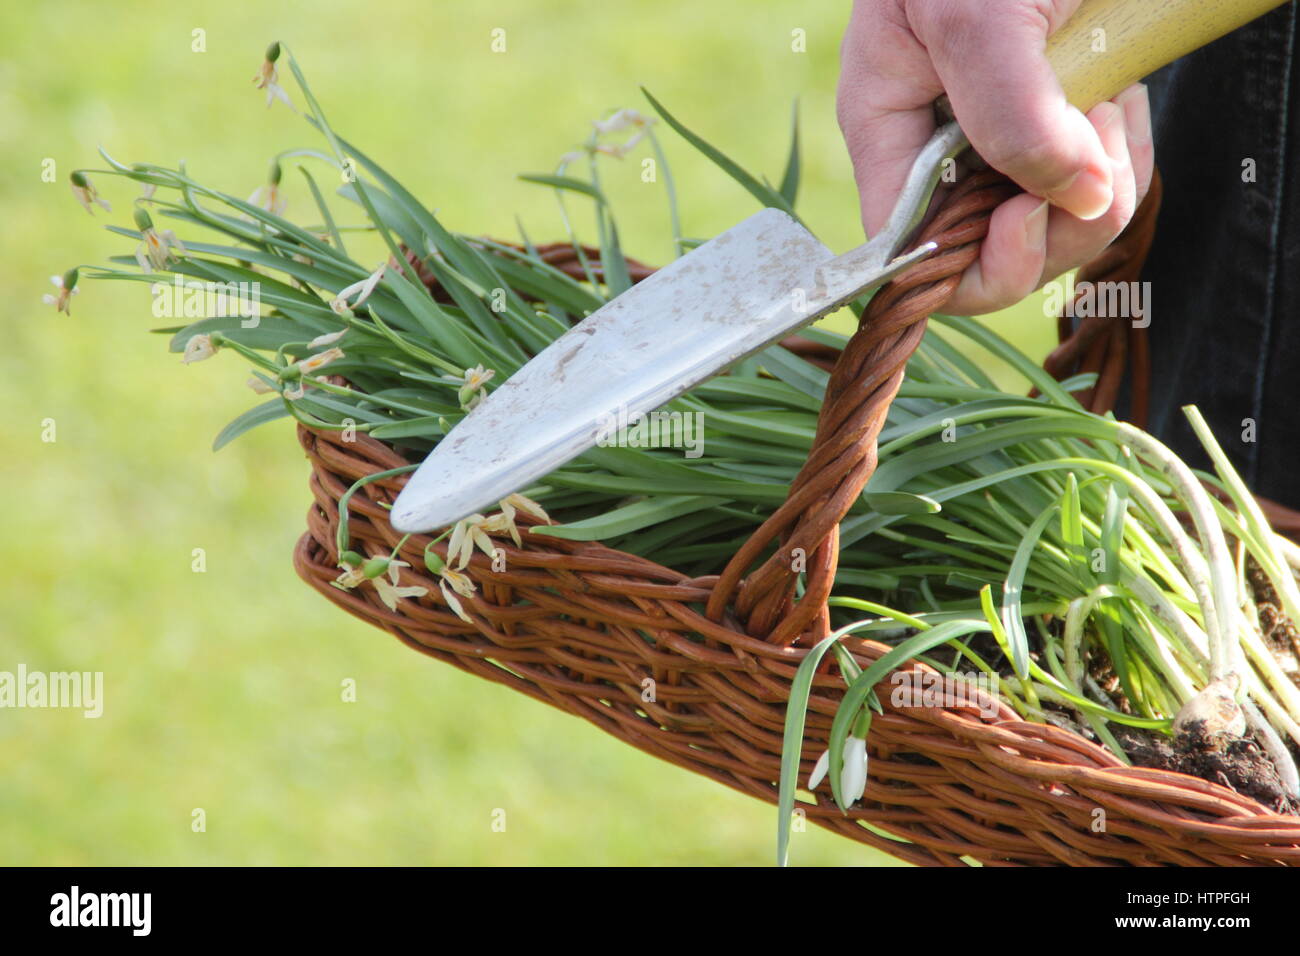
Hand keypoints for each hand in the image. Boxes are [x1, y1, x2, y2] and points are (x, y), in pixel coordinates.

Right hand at [837, 0, 1153, 314]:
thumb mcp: (980, 16)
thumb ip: (1011, 115)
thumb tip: (1073, 200)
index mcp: (886, 126)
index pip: (907, 249)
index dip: (964, 265)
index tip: (1022, 220)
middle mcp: (938, 147)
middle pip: (987, 252)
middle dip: (1050, 223)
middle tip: (1089, 154)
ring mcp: (999, 140)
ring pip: (1050, 224)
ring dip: (1098, 178)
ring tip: (1103, 102)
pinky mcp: (1055, 125)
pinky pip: (1093, 183)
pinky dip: (1122, 154)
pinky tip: (1116, 102)